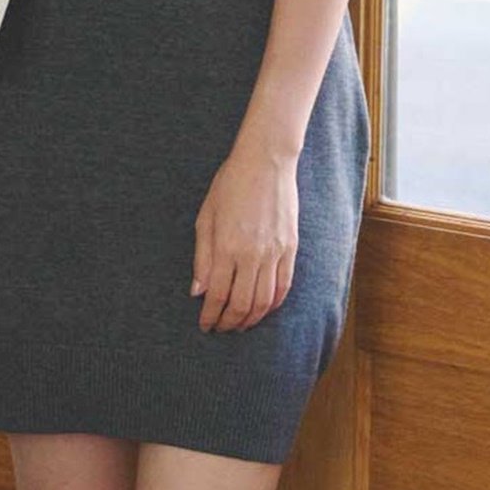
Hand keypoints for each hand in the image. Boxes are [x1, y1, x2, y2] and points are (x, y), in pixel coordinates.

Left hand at [190, 146, 298, 331]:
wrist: (266, 162)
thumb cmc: (230, 185)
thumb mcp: (206, 217)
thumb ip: (202, 257)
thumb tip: (198, 292)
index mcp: (227, 247)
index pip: (217, 295)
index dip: (210, 316)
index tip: (205, 325)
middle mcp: (252, 254)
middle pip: (242, 304)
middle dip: (230, 322)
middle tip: (221, 328)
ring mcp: (275, 252)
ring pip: (265, 301)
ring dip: (252, 318)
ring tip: (241, 323)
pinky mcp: (291, 248)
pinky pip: (284, 286)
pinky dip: (274, 304)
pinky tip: (264, 308)